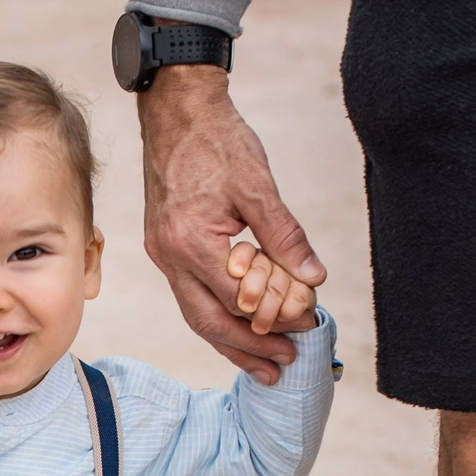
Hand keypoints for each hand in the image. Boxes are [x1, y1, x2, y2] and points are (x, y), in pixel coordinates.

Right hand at [137, 66, 324, 381]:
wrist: (175, 111)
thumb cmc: (216, 141)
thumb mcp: (258, 185)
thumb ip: (285, 235)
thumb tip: (312, 277)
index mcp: (191, 241)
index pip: (239, 299)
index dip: (276, 316)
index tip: (308, 322)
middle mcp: (169, 256)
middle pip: (209, 321)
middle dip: (249, 348)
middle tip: (284, 364)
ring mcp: (163, 255)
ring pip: (196, 315)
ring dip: (231, 341)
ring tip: (264, 363)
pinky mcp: (165, 248)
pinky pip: (190, 296)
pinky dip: (217, 315)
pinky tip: (240, 326)